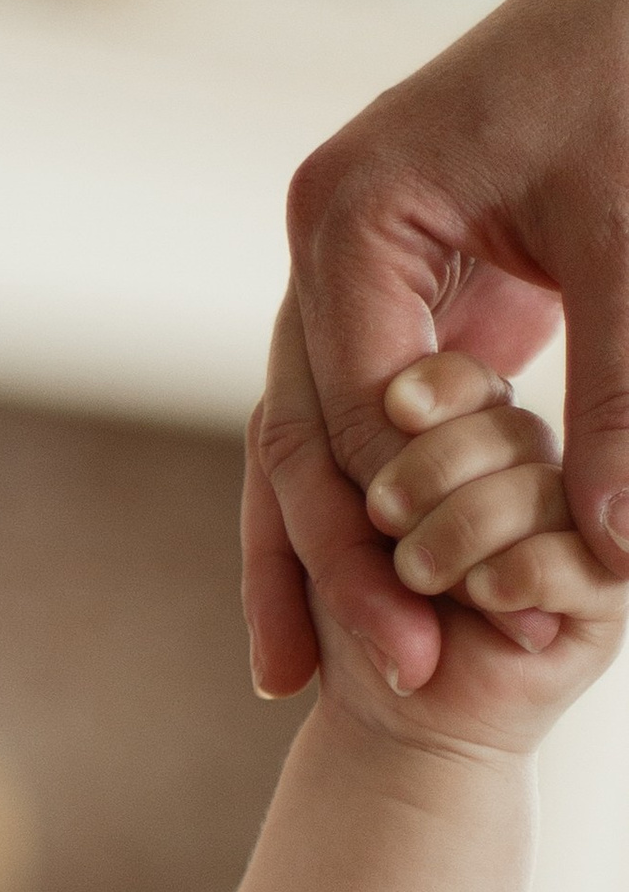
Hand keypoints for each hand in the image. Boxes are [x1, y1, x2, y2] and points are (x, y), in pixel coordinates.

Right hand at [248, 0, 628, 693]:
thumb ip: (624, 389)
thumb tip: (618, 550)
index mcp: (353, 210)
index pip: (351, 405)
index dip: (388, 528)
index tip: (438, 631)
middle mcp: (321, 242)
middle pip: (296, 434)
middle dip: (328, 567)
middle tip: (367, 681)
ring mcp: (340, 267)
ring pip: (299, 438)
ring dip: (307, 556)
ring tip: (301, 679)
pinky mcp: (386, 289)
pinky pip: (344, 418)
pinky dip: (348, 505)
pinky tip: (346, 598)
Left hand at [312, 350, 625, 763]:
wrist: (390, 725)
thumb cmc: (351, 620)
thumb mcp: (318, 524)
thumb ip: (331, 458)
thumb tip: (387, 400)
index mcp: (477, 436)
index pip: (468, 381)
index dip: (434, 389)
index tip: (395, 407)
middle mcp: (540, 472)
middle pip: (504, 427)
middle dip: (430, 471)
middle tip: (384, 519)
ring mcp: (583, 527)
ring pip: (540, 483)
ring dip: (463, 530)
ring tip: (416, 576)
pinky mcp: (610, 588)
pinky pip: (576, 554)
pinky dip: (514, 573)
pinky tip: (482, 595)